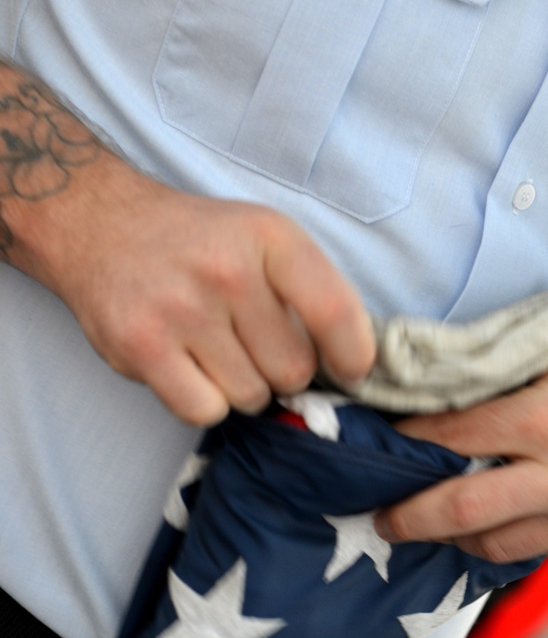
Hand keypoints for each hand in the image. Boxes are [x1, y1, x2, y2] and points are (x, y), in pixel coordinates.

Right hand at [28, 154, 374, 424]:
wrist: (101, 226)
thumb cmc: (200, 243)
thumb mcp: (265, 237)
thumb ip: (313, 291)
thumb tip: (355, 366)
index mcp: (270, 237)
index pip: (336, 312)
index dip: (353, 356)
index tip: (350, 369)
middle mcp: (227, 270)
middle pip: (293, 370)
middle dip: (282, 371)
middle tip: (254, 346)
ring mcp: (181, 309)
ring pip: (250, 396)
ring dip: (241, 387)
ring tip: (215, 349)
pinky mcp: (141, 346)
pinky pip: (204, 411)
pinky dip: (204, 402)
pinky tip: (190, 367)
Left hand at [375, 352, 547, 562]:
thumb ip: (500, 398)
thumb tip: (428, 420)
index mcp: (544, 417)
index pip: (450, 438)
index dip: (406, 445)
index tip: (378, 449)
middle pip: (459, 511)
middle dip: (408, 518)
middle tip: (380, 519)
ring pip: (490, 546)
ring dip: (452, 538)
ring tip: (430, 524)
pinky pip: (529, 552)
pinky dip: (501, 540)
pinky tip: (488, 525)